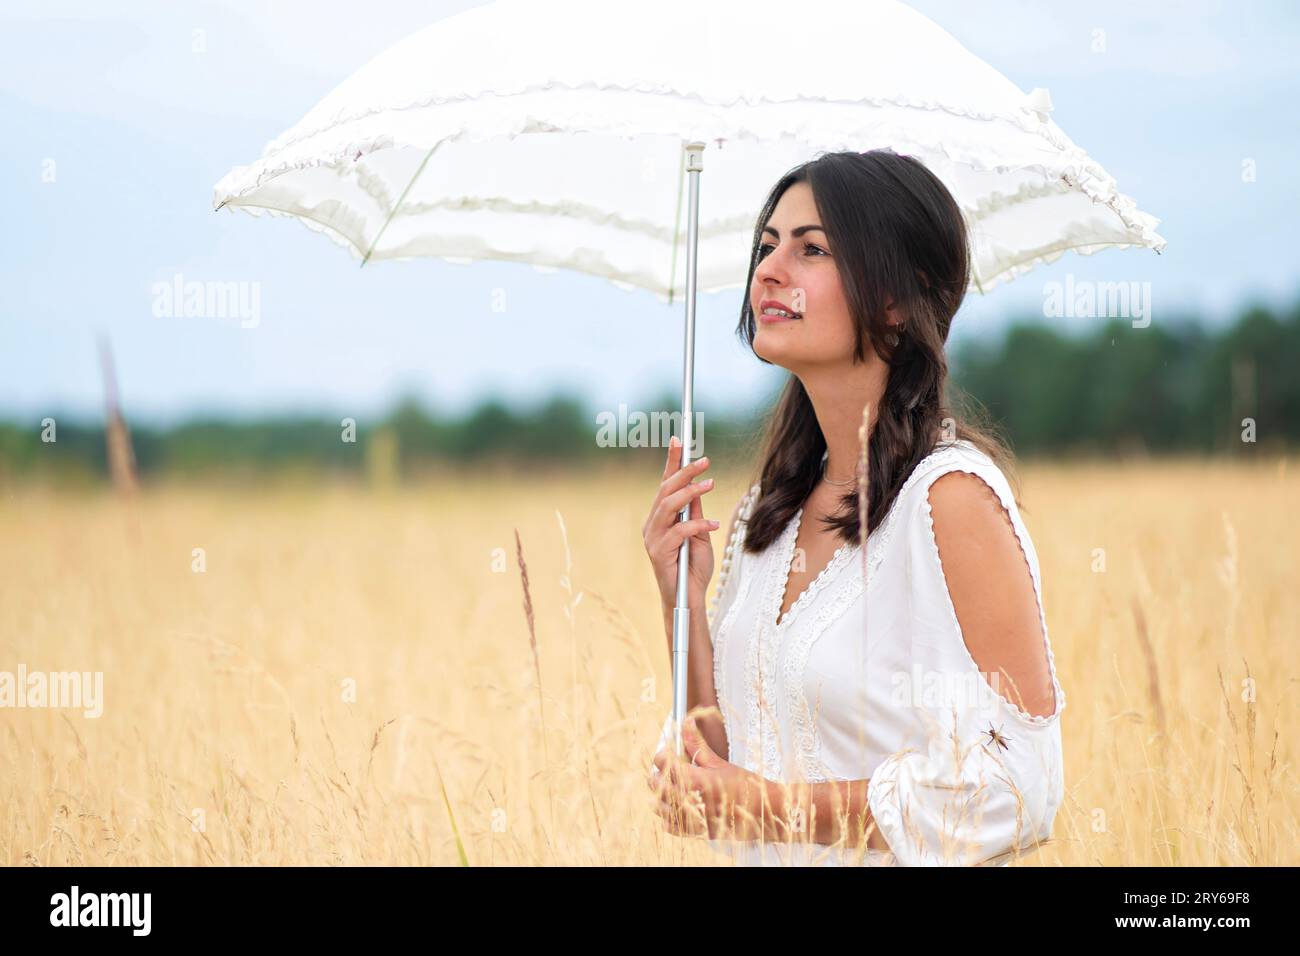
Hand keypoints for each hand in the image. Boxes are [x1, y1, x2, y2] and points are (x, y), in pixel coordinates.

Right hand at [642, 436, 717, 612]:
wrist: (690, 598)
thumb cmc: (694, 567)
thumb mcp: (701, 534)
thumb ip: (696, 512)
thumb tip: (698, 486)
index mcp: (661, 517)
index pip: (665, 484)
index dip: (671, 461)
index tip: (678, 438)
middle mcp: (653, 525)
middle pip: (665, 490)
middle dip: (685, 472)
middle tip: (705, 460)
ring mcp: (653, 539)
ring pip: (668, 506)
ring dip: (690, 493)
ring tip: (710, 484)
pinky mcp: (659, 553)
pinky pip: (679, 532)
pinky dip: (698, 526)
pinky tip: (713, 526)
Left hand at [648, 710, 764, 841]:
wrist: (763, 813)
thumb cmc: (744, 785)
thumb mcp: (719, 762)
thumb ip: (696, 744)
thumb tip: (686, 721)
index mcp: (696, 779)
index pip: (662, 762)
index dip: (663, 755)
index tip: (669, 753)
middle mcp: (690, 800)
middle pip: (655, 782)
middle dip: (660, 773)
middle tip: (672, 769)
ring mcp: (691, 819)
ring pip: (657, 805)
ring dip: (662, 794)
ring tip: (675, 788)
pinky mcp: (695, 833)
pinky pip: (669, 826)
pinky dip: (669, 816)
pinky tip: (680, 807)